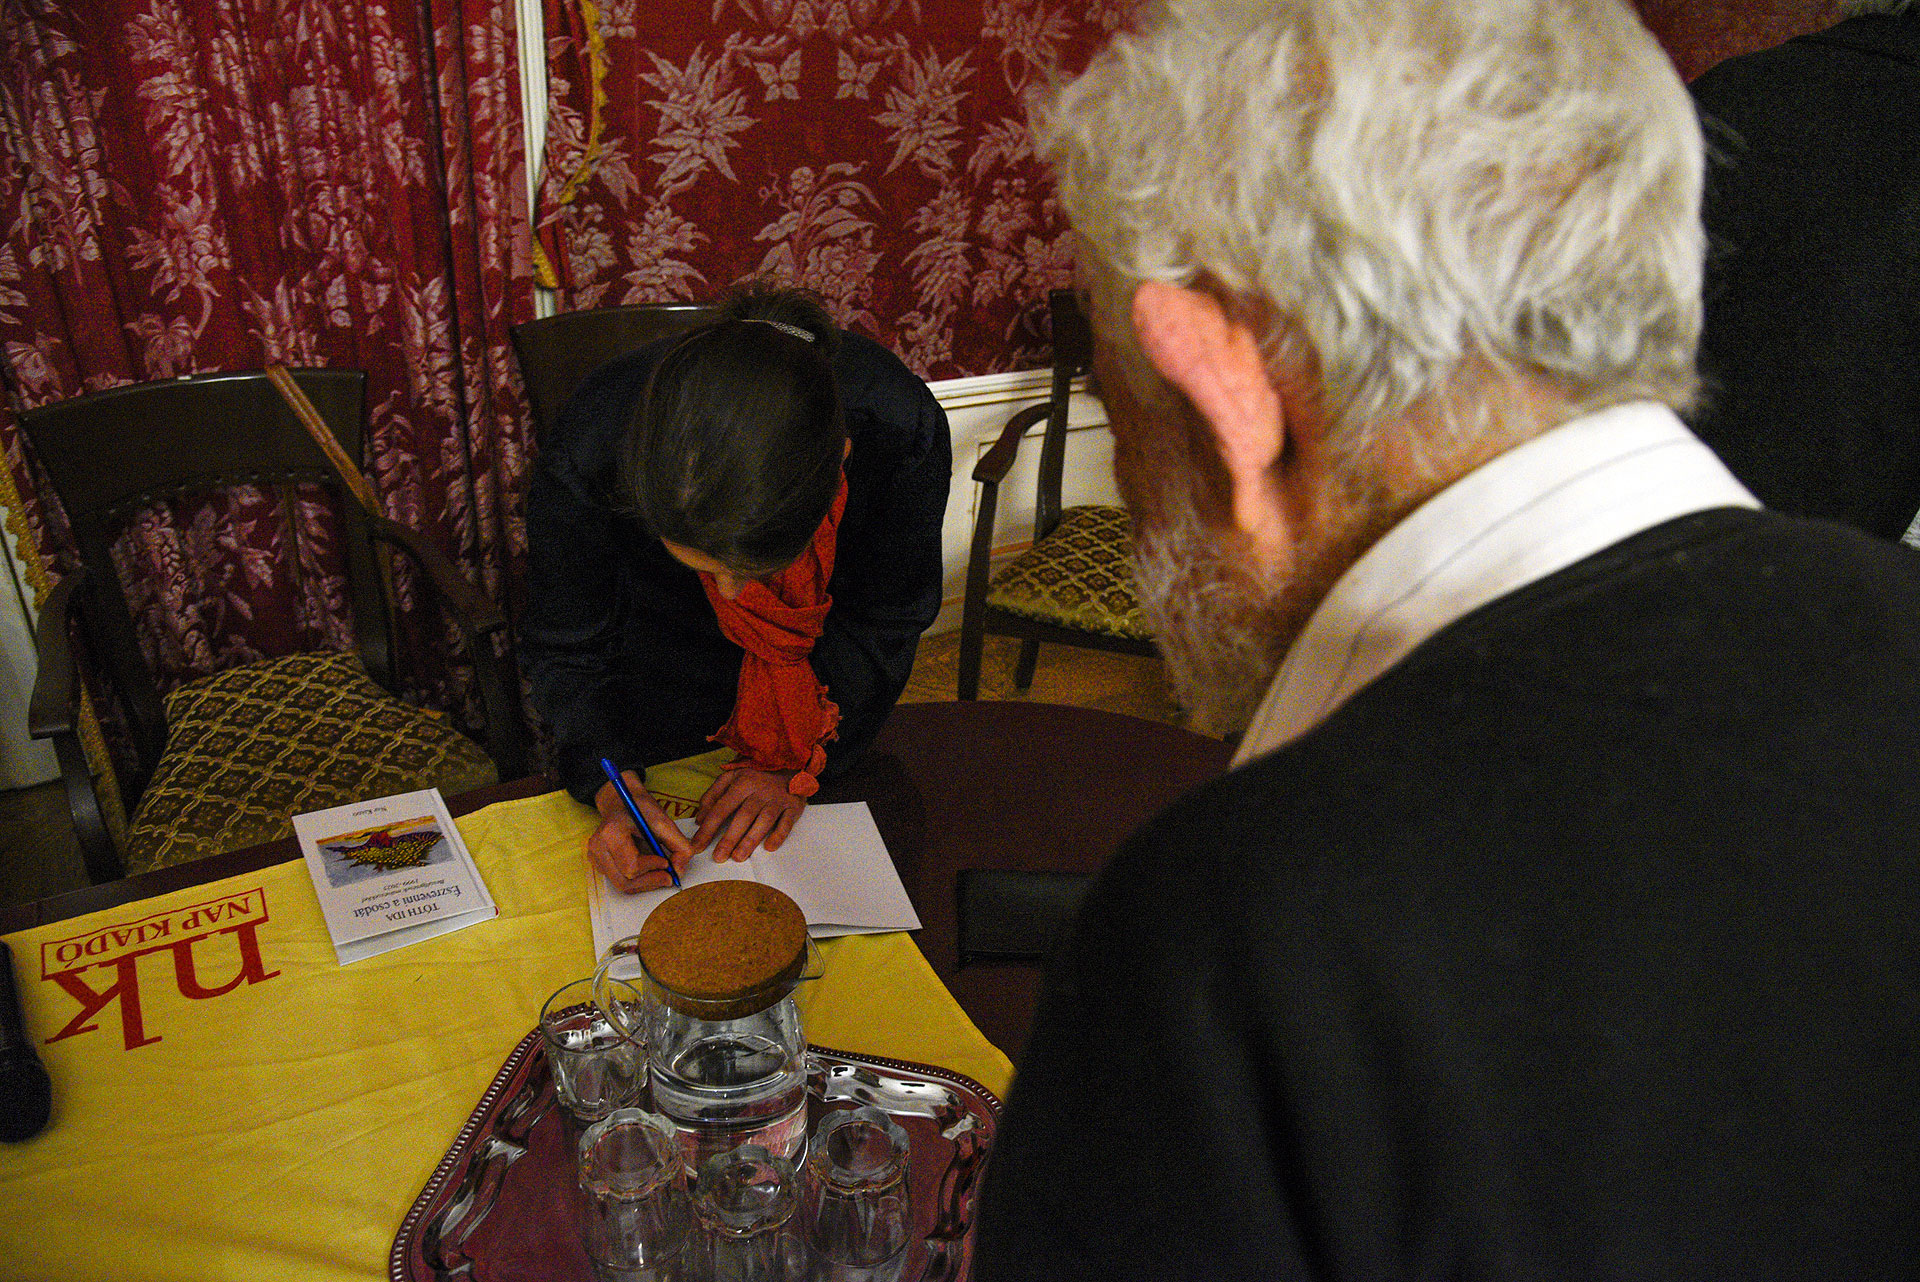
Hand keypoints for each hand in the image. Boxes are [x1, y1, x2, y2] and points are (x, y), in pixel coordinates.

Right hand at [590, 772, 694, 893]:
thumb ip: (678, 845)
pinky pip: (618, 880)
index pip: (631, 866)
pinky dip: (637, 881)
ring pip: (622, 884)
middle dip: (650, 881)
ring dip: (645, 883)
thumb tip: (679, 870)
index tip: (666, 863)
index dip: (652, 868)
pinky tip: (648, 870)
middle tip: (669, 877)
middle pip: (625, 881)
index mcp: (612, 832)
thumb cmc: (639, 808)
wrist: (621, 801)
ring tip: (660, 874)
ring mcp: (595, 856)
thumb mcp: (664, 821)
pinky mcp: (598, 863)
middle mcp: (598, 846)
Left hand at [693, 767, 805, 862]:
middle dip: (729, 838)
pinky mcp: (793, 806)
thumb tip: (700, 819)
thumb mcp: (731, 777)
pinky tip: (769, 847)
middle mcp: (760, 791)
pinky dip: (779, 835)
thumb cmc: (755, 775)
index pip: (721, 808)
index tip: (697, 846)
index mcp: (742, 783)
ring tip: (738, 857)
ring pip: (764, 821)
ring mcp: (778, 799)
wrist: (789, 764)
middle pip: (743, 816)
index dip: (708, 829)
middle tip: (718, 857)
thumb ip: (712, 796)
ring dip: (751, 840)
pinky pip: (787, 822)